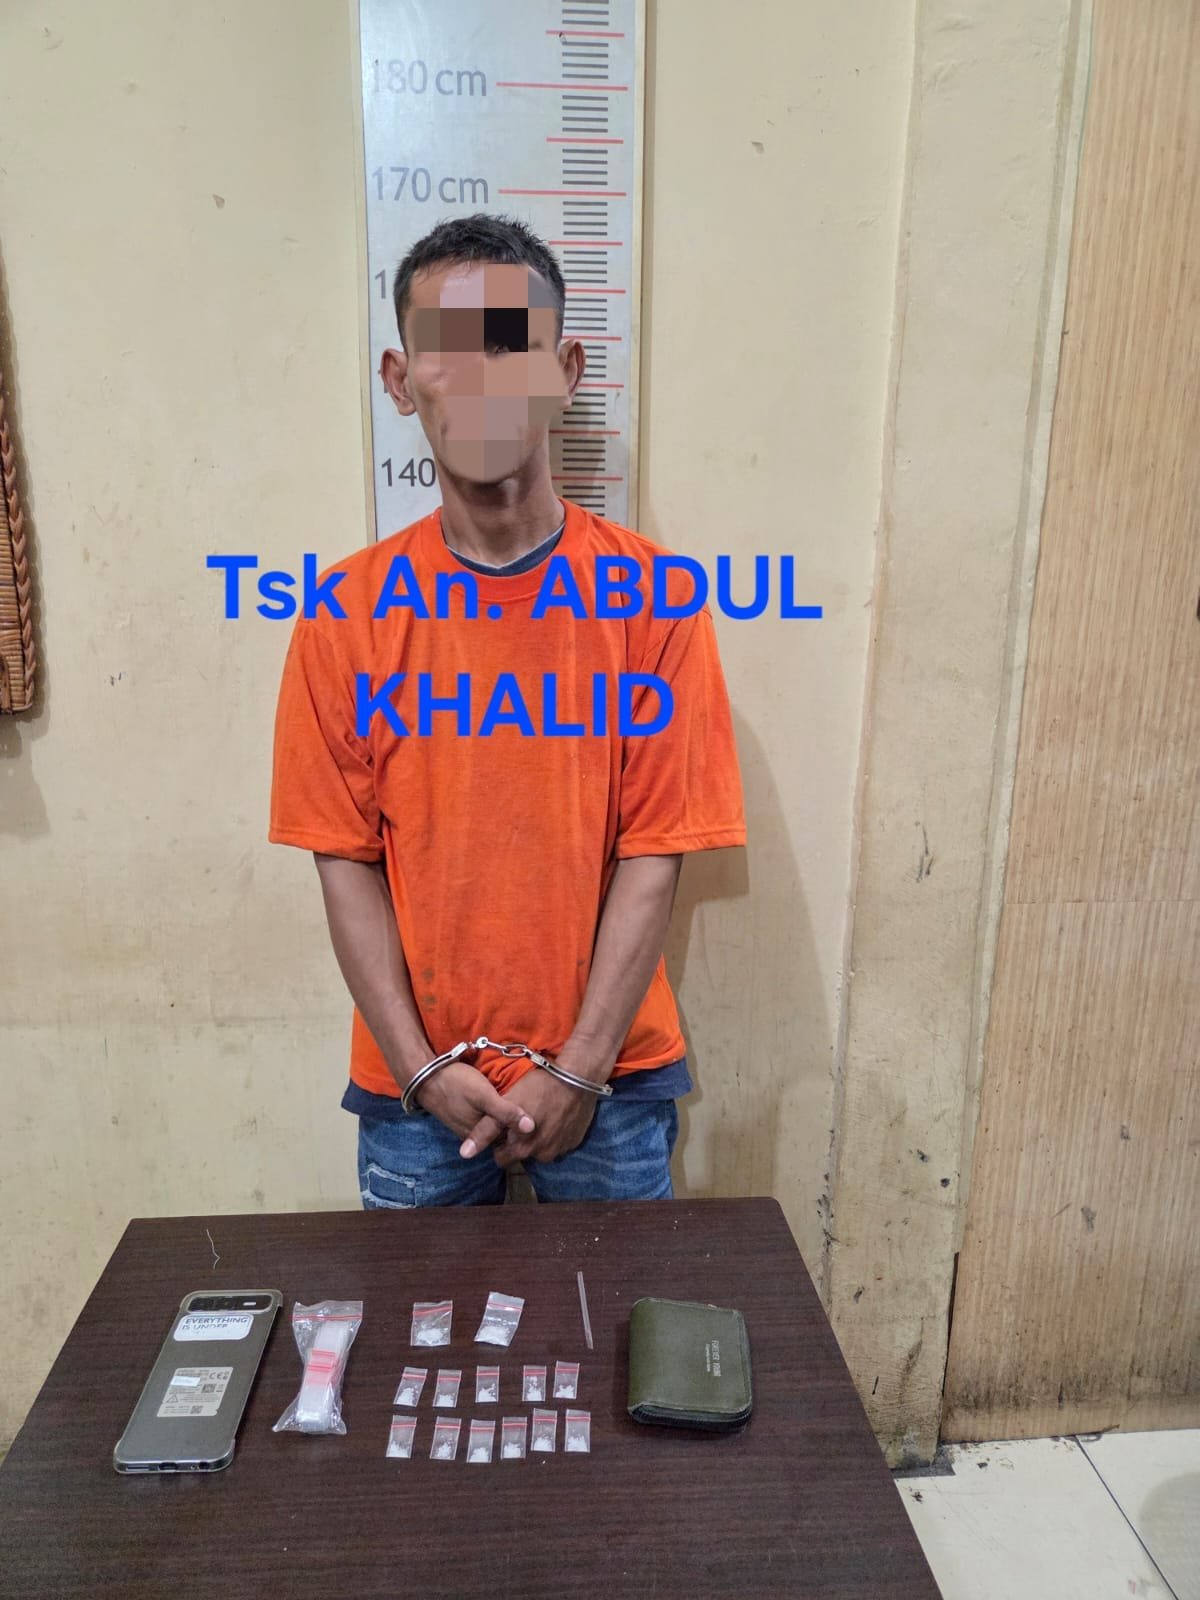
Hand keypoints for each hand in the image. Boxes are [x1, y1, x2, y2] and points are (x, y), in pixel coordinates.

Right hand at [415, 1061, 535, 1152]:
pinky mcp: (461, 1115)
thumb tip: (531, 1128)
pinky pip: (483, 1118)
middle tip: (534, 1106)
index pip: (510, 1139)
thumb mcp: (484, 1096)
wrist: (425, 1075)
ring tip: (522, 1102)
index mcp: (481, 1135)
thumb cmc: (456, 1084)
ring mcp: (465, 1126)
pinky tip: (500, 1100)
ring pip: (492, 1126)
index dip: (525, 1128)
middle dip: (516, 1124)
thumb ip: (506, 1112)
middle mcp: (473, 1136)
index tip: (540, 1113)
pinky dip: (493, 1112)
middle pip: (501, 1134)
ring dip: (505, 1117)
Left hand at [487, 1069, 598, 1168]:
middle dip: (519, 1140)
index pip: (502, 1158)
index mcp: (522, 1149)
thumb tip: (465, 1154)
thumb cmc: (539, 1087)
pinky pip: (559, 1142)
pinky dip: (555, 1132)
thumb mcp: (507, 1105)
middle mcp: (542, 1156)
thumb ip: (485, 1131)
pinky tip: (554, 1114)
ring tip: (539, 1113)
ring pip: (541, 1148)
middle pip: (522, 1153)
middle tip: (523, 1115)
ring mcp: (561, 1149)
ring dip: (538, 1137)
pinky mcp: (575, 1141)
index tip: (504, 1126)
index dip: (499, 1142)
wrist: (578, 1077)